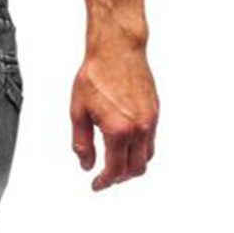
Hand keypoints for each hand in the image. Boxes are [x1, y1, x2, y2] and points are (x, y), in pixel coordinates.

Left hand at [70, 45, 158, 191]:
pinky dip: (139, 150)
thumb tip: (86, 165)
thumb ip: (82, 144)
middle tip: (105, 177)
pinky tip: (124, 146)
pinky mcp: (155, 110)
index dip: (104, 182)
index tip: (96, 185)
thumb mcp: (78, 113)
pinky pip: (150, 141)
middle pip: (135, 169)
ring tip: (115, 164)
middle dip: (119, 178)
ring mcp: (150, 119)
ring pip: (146, 157)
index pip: (115, 170)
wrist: (118, 48)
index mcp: (118, 130)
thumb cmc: (96, 76)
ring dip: (131, 166)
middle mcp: (139, 128)